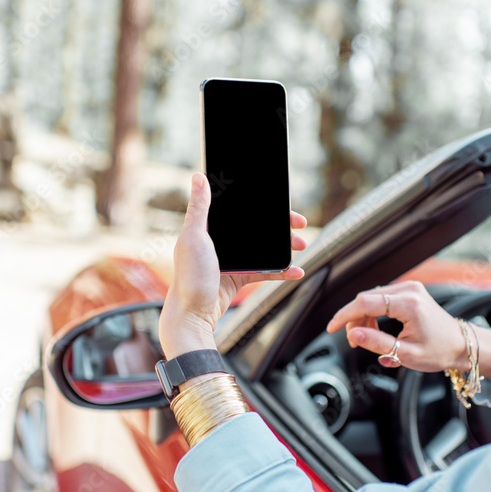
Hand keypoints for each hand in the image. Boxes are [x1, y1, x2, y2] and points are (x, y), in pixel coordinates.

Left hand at [159, 172, 306, 359]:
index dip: (262, 206)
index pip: (241, 210)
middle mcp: (222, 241)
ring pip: (265, 248)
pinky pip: (266, 271)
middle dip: (280, 226)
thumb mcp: (194, 236)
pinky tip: (296, 270)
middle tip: (299, 225)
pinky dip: (282, 271)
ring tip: (301, 246)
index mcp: (210, 228)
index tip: (281, 204)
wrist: (192, 315)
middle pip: (257, 228)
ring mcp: (232, 259)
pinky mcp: (240, 277)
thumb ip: (199, 207)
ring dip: (285, 246)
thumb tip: (198, 176)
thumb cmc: (188, 276)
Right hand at [326, 280, 490, 377]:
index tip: (332, 328)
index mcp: (409, 304)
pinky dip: (373, 313)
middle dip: (354, 320)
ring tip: (367, 338)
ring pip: (371, 298)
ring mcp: (410, 288)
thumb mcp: (406, 354)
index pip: (364, 303)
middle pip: (366, 299)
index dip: (344, 315)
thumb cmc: (439, 351)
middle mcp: (409, 290)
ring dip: (363, 318)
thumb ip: (378, 343)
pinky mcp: (409, 291)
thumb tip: (354, 335)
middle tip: (355, 342)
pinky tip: (376, 329)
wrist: (461, 345)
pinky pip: (381, 299)